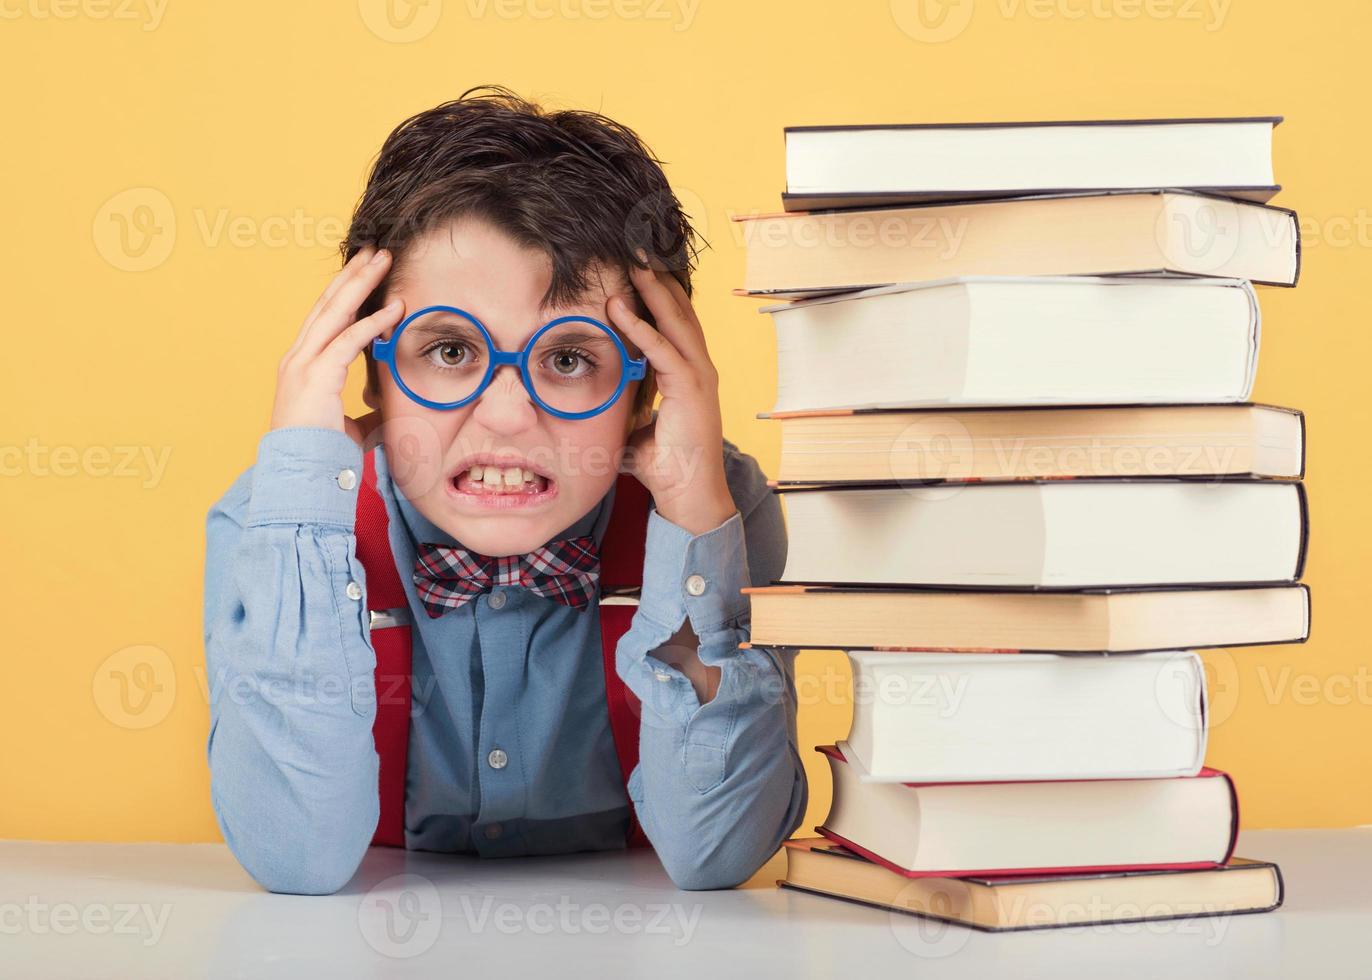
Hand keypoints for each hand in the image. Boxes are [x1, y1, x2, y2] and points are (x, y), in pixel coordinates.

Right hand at [270, 244, 403, 447]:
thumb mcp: (352, 429)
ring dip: (360, 283)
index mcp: (303, 365)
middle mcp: (298, 358)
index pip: (325, 318)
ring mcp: (303, 365)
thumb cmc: (321, 456)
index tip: (364, 270)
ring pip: (334, 312)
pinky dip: (372, 324)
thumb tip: (391, 412)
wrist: (299, 477)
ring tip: (383, 260)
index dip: (345, 291)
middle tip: (374, 249)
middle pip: (327, 303)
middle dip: (352, 274)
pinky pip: (348, 342)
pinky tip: (394, 310)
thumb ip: (369, 414)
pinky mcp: (315, 377)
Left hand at [607, 258, 736, 535]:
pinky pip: (662, 352)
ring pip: (676, 322)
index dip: (660, 294)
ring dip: (653, 291)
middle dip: (660, 279)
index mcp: (689, 374)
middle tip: (639, 247)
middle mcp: (700, 369)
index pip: (675, 322)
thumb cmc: (666, 466)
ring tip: (634, 262)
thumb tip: (594, 405)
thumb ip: (623, 408)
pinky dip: (641, 328)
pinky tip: (620, 309)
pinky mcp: (690, 392)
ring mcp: (700, 378)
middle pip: (680, 312)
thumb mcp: (637, 428)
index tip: (641, 267)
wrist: (689, 497)